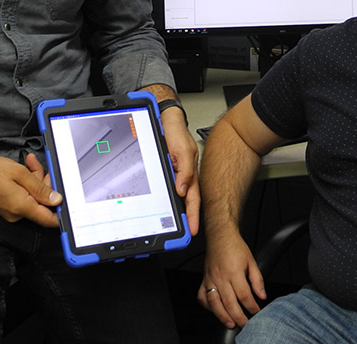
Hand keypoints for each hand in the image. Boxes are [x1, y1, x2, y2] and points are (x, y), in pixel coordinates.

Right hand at [0, 151, 61, 227]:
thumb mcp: (19, 174)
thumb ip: (40, 188)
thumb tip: (56, 200)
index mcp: (21, 207)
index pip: (48, 219)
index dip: (62, 213)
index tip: (70, 204)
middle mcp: (15, 214)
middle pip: (41, 203)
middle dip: (45, 183)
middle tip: (40, 165)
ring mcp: (9, 211)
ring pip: (32, 197)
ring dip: (34, 180)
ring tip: (29, 163)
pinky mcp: (5, 206)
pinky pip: (22, 197)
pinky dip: (25, 184)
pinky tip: (23, 169)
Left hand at [162, 107, 199, 234]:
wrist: (165, 121)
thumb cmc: (176, 133)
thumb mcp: (183, 150)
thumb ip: (184, 170)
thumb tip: (182, 190)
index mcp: (189, 174)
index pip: (192, 199)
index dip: (194, 216)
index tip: (193, 230)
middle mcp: (182, 177)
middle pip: (185, 202)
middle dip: (186, 219)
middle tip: (184, 234)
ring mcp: (173, 176)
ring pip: (175, 197)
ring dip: (175, 212)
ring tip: (173, 227)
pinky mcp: (165, 173)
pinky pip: (165, 189)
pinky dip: (165, 200)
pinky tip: (162, 208)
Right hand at [198, 233, 266, 328]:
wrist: (220, 236)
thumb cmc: (235, 247)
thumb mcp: (251, 261)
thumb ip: (257, 279)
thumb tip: (262, 295)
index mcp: (234, 271)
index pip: (244, 295)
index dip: (251, 306)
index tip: (256, 311)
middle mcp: (221, 276)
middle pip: (229, 302)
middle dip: (238, 316)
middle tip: (245, 324)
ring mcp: (210, 279)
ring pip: (214, 303)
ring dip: (222, 316)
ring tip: (230, 323)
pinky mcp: (204, 280)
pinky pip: (202, 297)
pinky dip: (208, 306)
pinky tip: (215, 310)